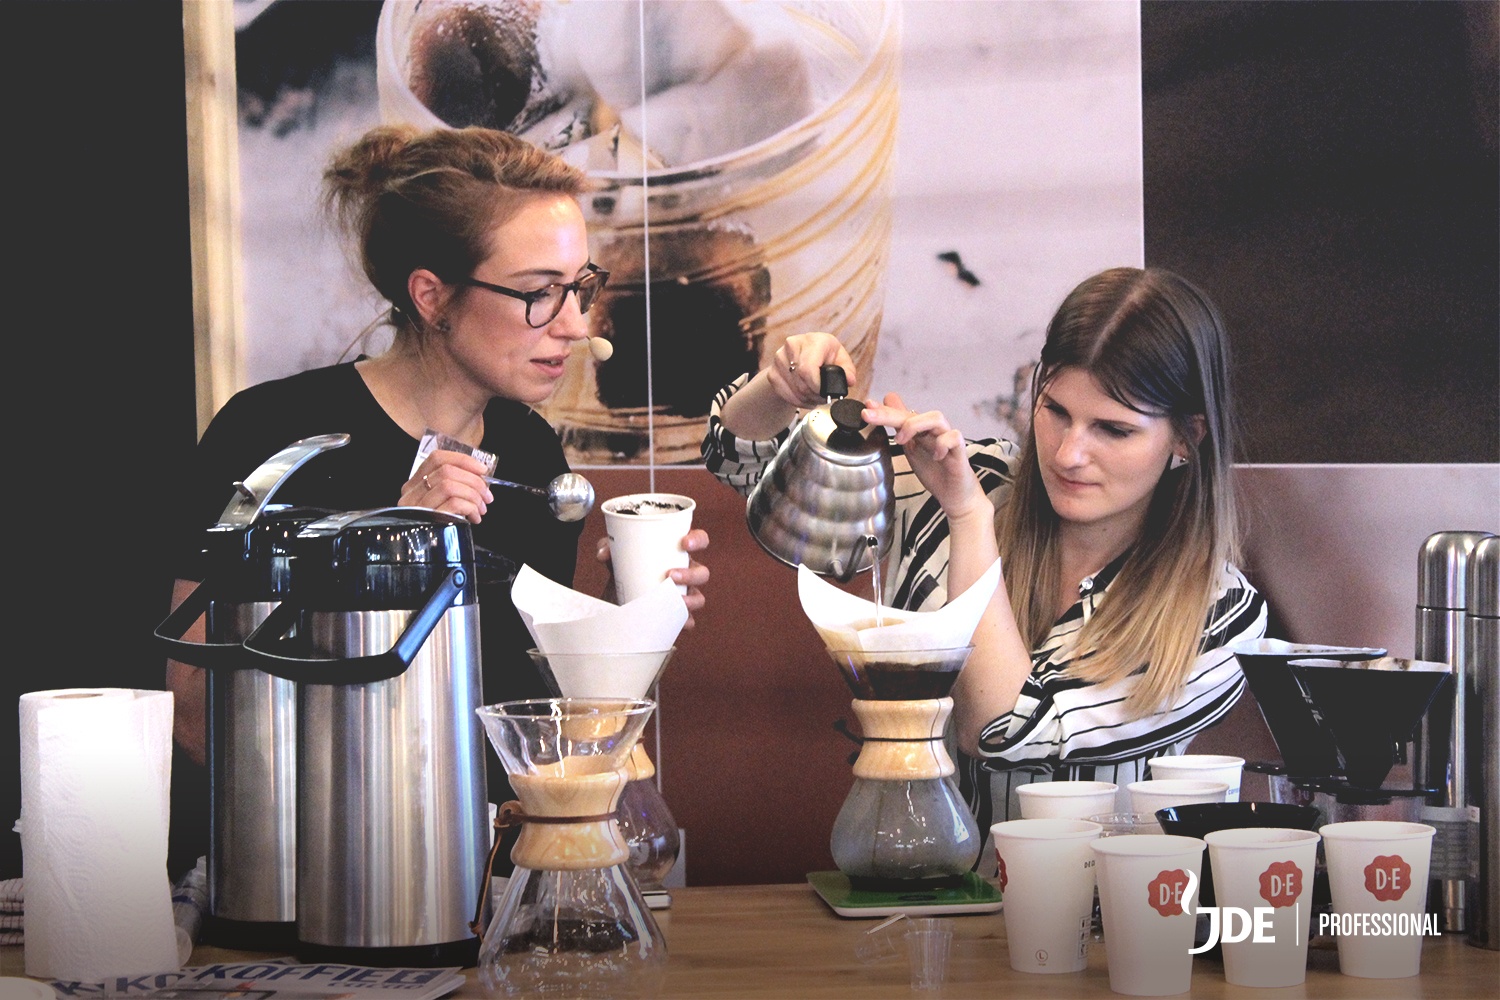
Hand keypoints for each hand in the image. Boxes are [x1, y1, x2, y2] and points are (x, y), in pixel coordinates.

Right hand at [400, 451, 493, 523]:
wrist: (424, 562)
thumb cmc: (437, 528)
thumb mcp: (441, 504)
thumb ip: (453, 487)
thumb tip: (480, 477)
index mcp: (414, 484)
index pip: (436, 458)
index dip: (463, 460)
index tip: (482, 470)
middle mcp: (411, 493)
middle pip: (446, 471)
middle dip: (474, 481)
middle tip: (487, 496)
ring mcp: (417, 507)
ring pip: (449, 485)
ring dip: (474, 495)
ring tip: (482, 508)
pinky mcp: (427, 521)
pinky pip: (454, 503)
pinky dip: (471, 507)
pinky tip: (475, 517)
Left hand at [597, 528, 711, 627]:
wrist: (617, 593)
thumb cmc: (625, 566)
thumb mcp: (616, 553)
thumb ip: (608, 547)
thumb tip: (603, 553)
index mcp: (678, 552)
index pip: (700, 540)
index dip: (698, 540)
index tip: (684, 542)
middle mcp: (685, 572)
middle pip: (702, 573)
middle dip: (690, 574)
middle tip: (670, 575)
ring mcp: (683, 594)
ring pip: (698, 597)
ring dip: (689, 599)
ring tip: (670, 599)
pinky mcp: (675, 614)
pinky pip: (687, 620)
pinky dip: (684, 621)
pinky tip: (676, 622)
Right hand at [768, 332, 856, 408]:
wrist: (802, 354)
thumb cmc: (825, 355)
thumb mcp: (840, 358)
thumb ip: (847, 370)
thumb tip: (849, 381)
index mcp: (812, 340)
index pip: (807, 369)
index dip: (816, 386)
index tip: (824, 393)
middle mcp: (792, 345)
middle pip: (801, 382)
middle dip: (815, 395)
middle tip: (823, 397)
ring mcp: (779, 359)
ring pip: (794, 390)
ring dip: (807, 399)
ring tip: (815, 396)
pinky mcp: (772, 372)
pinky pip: (785, 394)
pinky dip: (797, 401)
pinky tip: (805, 397)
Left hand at [863, 392, 991, 522]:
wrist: (954, 494)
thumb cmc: (935, 471)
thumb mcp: (911, 449)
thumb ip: (900, 428)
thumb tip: (885, 406)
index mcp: (920, 431)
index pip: (901, 415)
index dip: (883, 410)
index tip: (866, 406)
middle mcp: (933, 430)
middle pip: (912, 415)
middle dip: (889, 414)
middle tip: (869, 414)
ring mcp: (946, 438)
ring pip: (935, 417)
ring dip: (915, 425)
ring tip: (901, 440)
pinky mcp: (959, 450)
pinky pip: (954, 437)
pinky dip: (943, 444)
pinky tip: (935, 456)